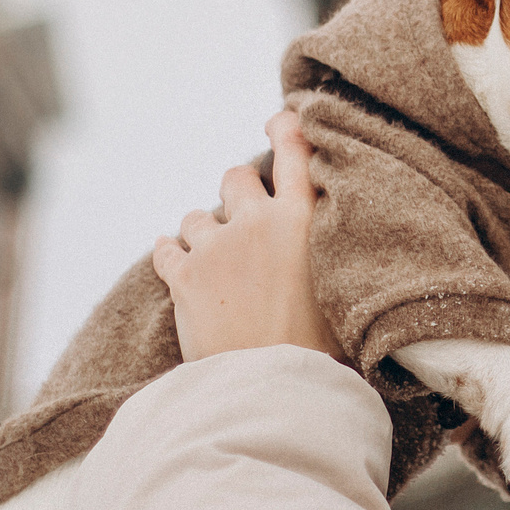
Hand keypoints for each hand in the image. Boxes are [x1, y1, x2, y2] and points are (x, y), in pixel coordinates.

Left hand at [153, 112, 342, 362]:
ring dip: (202, 233)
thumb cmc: (325, 350)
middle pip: (235, 176)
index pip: (294, 149)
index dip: (284, 126)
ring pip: (196, 216)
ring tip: (216, 264)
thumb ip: (333, 250)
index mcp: (304, 219)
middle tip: (244, 223)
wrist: (276, 390)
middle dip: (236, 193)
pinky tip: (174, 265)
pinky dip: (169, 255)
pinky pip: (165, 249)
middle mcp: (257, 221)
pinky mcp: (183, 277)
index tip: (277, 119)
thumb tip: (338, 240)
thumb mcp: (344, 286)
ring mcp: (216, 247)